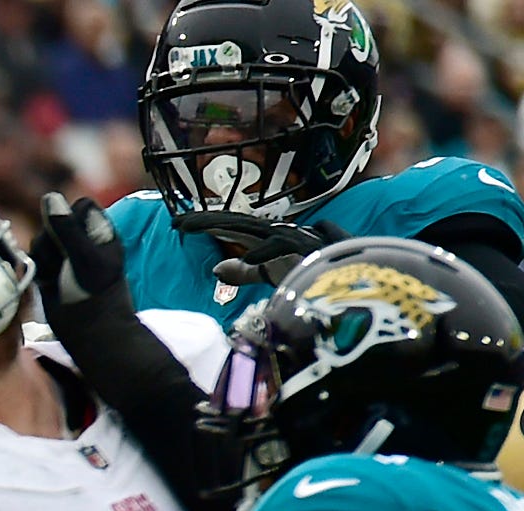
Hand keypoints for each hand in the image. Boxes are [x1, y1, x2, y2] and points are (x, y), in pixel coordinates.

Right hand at [33, 191, 129, 314]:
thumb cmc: (95, 295)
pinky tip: (49, 284)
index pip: (79, 205)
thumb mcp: (83, 258)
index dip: (71, 219)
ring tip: (58, 278)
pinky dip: (39, 271)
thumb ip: (66, 228)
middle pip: (54, 222)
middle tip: (65, 265)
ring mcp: (65, 255)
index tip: (73, 243)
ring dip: (45, 259)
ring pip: (41, 240)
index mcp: (100, 230)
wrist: (90, 332)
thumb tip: (50, 196)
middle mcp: (82, 239)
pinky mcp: (51, 271)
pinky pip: (35, 259)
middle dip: (52, 242)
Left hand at [182, 213, 329, 288]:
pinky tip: (249, 257)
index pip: (229, 228)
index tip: (178, 224)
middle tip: (176, 221)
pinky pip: (283, 251)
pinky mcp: (306, 252)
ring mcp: (290, 240)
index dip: (205, 224)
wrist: (346, 275)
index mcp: (264, 238)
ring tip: (198, 229)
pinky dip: (266, 254)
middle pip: (235, 224)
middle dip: (206, 221)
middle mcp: (274, 234)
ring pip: (253, 230)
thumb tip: (215, 270)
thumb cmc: (309, 270)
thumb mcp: (268, 272)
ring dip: (226, 228)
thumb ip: (244, 272)